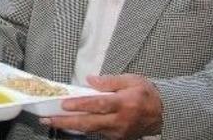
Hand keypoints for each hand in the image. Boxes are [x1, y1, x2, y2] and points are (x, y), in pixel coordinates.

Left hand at [42, 74, 162, 138]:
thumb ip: (110, 81)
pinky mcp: (117, 137)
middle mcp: (120, 120)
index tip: (65, 104)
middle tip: (48, 119)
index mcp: (124, 103)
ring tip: (51, 121)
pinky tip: (67, 124)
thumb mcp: (132, 80)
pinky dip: (81, 129)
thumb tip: (90, 80)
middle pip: (89, 123)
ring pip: (90, 130)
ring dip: (69, 127)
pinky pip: (96, 133)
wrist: (164, 113)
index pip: (99, 105)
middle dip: (66, 122)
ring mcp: (118, 131)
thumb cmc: (146, 94)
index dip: (80, 105)